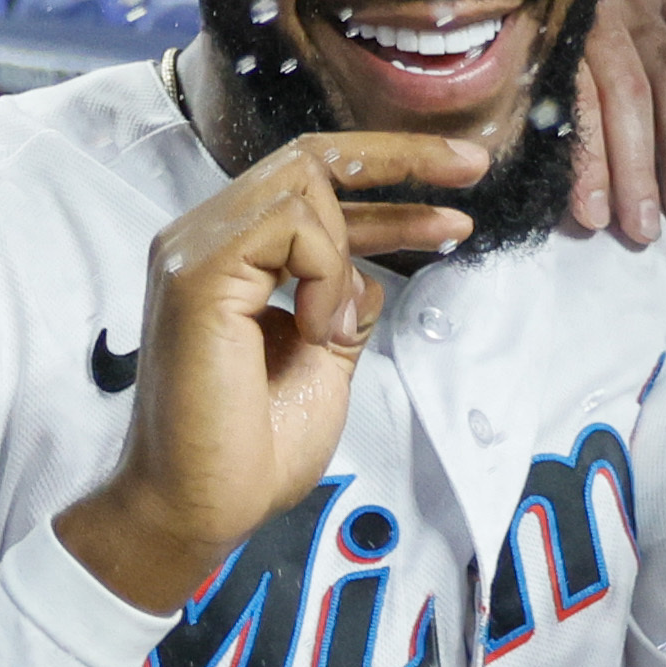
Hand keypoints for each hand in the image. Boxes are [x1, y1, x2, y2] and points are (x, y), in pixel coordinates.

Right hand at [59, 130, 485, 610]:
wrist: (199, 509)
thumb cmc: (249, 454)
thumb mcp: (322, 367)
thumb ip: (342, 313)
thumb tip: (368, 280)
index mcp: (228, 257)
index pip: (312, 185)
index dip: (391, 178)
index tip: (461, 183)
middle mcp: (203, 239)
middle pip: (311, 158)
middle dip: (401, 158)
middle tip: (472, 170)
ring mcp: (193, 252)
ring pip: (303, 182)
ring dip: (350, 250)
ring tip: (333, 332)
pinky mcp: (197, 275)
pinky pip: (291, 227)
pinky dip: (326, 274)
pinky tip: (316, 331)